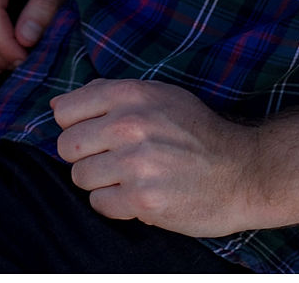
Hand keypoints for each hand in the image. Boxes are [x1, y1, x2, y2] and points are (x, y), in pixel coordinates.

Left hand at [53, 78, 261, 236]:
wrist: (242, 170)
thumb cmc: (197, 131)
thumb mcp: (157, 95)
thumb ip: (106, 94)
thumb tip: (56, 106)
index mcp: (129, 94)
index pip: (65, 110)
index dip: (74, 125)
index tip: (92, 134)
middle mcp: (128, 125)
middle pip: (66, 146)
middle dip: (83, 156)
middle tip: (109, 160)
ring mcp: (135, 163)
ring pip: (80, 177)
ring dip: (99, 182)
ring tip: (126, 177)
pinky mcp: (142, 199)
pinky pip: (100, 204)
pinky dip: (114, 204)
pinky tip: (137, 195)